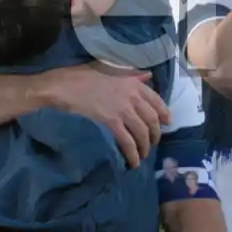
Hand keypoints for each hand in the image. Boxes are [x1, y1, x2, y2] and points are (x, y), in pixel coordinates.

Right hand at [33, 65, 170, 167]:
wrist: (64, 86)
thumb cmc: (83, 76)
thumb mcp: (111, 69)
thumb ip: (131, 74)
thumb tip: (148, 75)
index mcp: (133, 82)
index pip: (157, 100)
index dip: (164, 114)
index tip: (167, 123)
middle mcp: (132, 95)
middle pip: (152, 119)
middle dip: (155, 134)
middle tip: (154, 142)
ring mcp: (123, 109)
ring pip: (142, 132)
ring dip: (145, 146)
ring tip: (142, 155)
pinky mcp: (111, 121)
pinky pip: (127, 141)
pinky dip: (132, 153)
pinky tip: (133, 161)